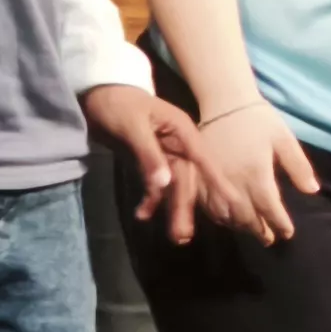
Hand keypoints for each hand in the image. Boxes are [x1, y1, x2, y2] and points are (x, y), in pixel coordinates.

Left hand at [84, 82, 203, 246]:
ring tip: (174, 238)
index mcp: (181, 131)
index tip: (233, 204)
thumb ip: (148, 155)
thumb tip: (164, 185)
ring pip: (173, 187)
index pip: (203, 160)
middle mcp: (178, 145)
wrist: (96, 94)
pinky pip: (155, 186)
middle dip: (184, 207)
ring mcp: (165, 155)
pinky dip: (150, 201)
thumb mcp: (132, 127)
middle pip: (186, 180)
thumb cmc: (118, 104)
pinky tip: (142, 215)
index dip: (218, 182)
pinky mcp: (151, 163)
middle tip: (182, 236)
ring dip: (171, 210)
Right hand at [194, 100, 318, 243]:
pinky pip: (207, 205)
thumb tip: (312, 191)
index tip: (287, 233)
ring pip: (226, 215)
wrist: (224, 102)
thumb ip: (299, 166)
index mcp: (256, 173)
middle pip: (246, 217)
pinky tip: (228, 218)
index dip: (279, 223)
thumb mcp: (284, 138)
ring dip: (240, 226)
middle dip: (259, 230)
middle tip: (270, 238)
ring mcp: (214, 181)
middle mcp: (234, 182)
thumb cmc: (258, 119)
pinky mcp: (200, 176)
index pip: (269, 208)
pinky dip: (219, 216)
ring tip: (252, 230)